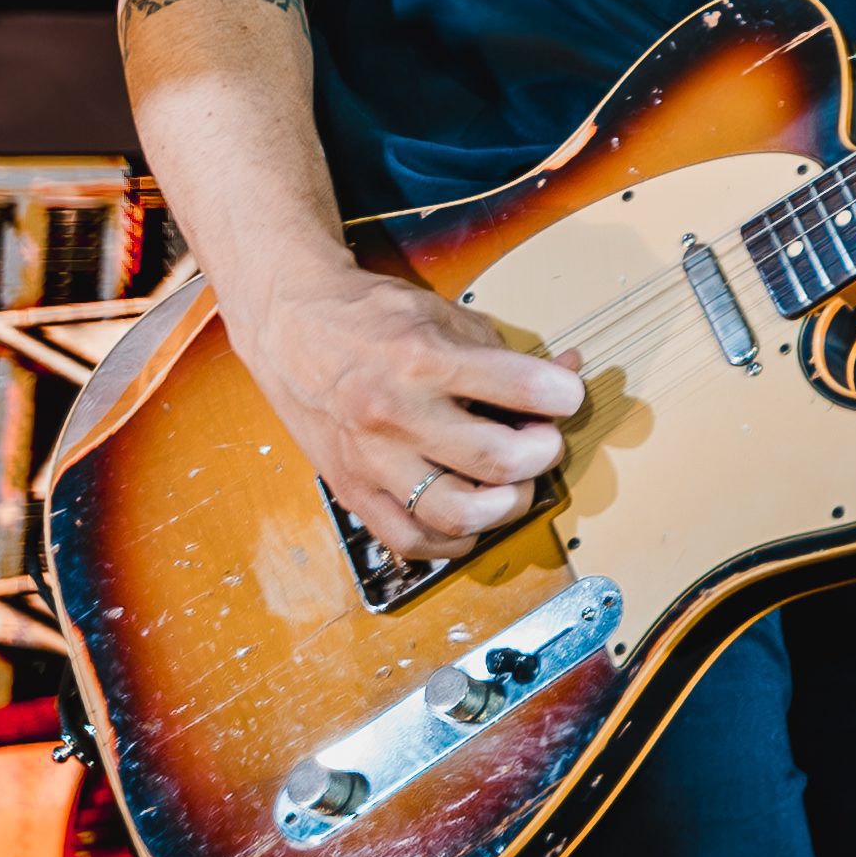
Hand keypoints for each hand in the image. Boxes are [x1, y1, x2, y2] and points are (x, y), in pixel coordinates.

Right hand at [227, 258, 587, 560]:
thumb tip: (567, 373)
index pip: (524, 388)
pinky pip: (411, 541)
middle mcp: (397, 414)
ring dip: (506, 505)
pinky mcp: (352, 489)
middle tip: (541, 440)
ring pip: (459, 514)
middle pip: (499, 461)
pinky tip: (471, 516)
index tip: (566, 395)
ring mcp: (372, 459)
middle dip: (542, 453)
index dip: (564, 395)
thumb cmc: (371, 317)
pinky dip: (454, 539)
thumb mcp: (445, 316)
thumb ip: (506, 353)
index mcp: (426, 360)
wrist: (289, 325)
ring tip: (511, 482)